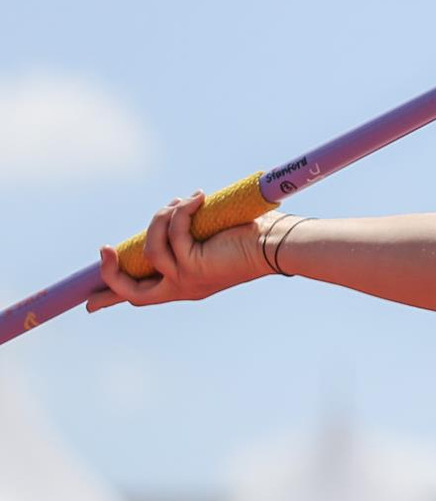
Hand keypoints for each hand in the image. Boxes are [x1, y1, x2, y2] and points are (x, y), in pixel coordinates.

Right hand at [87, 193, 271, 312]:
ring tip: (185, 200)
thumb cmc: (254, 235)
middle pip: (132, 293)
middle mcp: (184, 287)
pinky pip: (173, 235)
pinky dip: (182, 212)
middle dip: (112, 273)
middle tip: (106, 249)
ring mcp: (187, 280)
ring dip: (161, 218)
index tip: (90, 302)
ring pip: (150, 250)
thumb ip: (189, 230)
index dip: (113, 296)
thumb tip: (179, 207)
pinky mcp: (194, 266)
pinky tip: (199, 198)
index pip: (143, 295)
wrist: (280, 243)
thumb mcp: (212, 234)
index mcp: (185, 283)